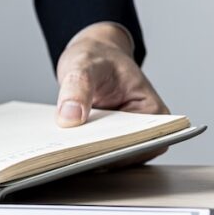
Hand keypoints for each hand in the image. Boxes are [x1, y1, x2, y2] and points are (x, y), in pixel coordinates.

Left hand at [55, 23, 168, 163]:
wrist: (93, 56)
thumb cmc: (98, 56)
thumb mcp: (85, 64)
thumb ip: (78, 87)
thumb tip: (70, 117)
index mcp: (154, 113)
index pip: (140, 144)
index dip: (116, 152)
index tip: (87, 152)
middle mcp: (145, 130)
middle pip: (123, 155)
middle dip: (95, 156)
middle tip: (65, 157)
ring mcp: (125, 137)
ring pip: (107, 158)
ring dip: (84, 157)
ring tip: (59, 154)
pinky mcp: (106, 139)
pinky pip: (93, 152)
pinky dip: (78, 150)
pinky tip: (59, 147)